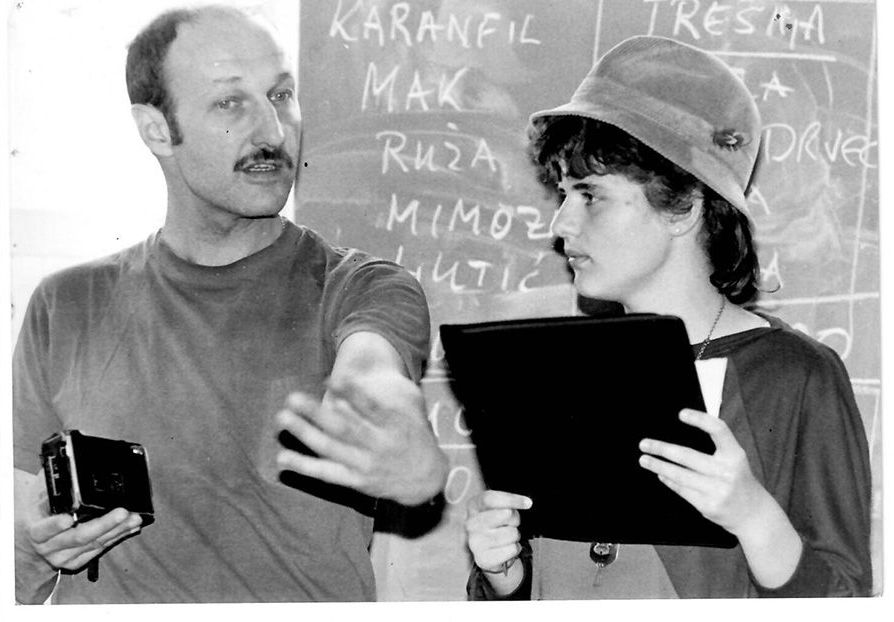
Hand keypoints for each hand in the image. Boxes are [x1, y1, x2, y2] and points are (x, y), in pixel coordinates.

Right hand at [17, 472, 142, 573]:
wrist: (34, 540)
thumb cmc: (40, 511)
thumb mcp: (41, 497)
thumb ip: (53, 485)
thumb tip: (68, 465)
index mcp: (36, 531)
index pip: (43, 530)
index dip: (55, 525)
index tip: (68, 519)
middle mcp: (49, 548)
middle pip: (78, 537)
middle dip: (103, 524)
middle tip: (122, 512)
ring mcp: (64, 557)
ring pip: (94, 544)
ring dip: (117, 530)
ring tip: (134, 517)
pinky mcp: (77, 562)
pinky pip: (100, 549)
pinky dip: (117, 536)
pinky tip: (130, 527)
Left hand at [276, 370, 447, 505]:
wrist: (426, 478)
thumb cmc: (412, 437)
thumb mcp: (410, 411)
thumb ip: (384, 396)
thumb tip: (349, 382)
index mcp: (393, 425)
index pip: (370, 406)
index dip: (350, 392)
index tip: (328, 379)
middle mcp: (378, 445)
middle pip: (344, 427)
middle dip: (316, 412)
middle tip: (292, 397)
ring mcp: (365, 464)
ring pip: (331, 448)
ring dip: (304, 433)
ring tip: (283, 418)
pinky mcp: (356, 481)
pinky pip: (327, 473)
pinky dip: (305, 465)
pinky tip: (284, 457)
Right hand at [465, 490, 530, 573]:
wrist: (487, 551)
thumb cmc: (495, 524)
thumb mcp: (497, 507)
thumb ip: (506, 502)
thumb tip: (526, 503)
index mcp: (473, 506)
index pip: (491, 499)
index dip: (511, 499)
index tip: (528, 503)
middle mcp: (471, 524)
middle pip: (506, 514)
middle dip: (515, 518)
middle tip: (511, 523)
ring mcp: (475, 543)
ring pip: (512, 533)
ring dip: (515, 535)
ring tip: (507, 537)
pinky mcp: (483, 559)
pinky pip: (512, 549)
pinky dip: (515, 549)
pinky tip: (506, 548)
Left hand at [638, 408, 767, 534]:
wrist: (754, 514)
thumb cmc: (738, 480)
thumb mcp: (735, 459)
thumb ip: (715, 447)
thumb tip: (682, 434)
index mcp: (735, 455)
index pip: (719, 430)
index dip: (700, 419)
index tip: (681, 413)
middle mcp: (727, 472)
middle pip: (687, 456)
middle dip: (662, 449)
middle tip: (644, 444)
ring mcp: (717, 490)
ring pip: (680, 475)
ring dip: (658, 466)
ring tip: (644, 460)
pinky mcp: (708, 506)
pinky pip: (682, 490)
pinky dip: (669, 480)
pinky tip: (661, 474)